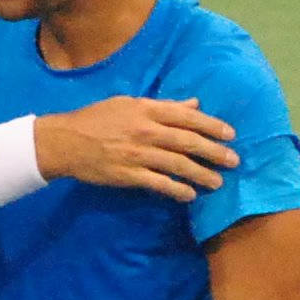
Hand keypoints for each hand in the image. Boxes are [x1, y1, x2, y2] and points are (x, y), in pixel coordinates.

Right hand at [35, 97, 237, 202]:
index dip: (211, 125)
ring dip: (201, 174)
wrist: (65, 141)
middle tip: (233, 161)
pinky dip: (177, 189)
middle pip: (187, 141)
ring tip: (217, 182)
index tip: (230, 134)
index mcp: (146, 109)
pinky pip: (159, 183)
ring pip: (177, 164)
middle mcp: (145, 130)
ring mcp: (137, 154)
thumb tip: (194, 104)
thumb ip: (163, 106)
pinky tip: (190, 195)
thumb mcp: (129, 104)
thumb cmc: (97, 119)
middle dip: (214, 151)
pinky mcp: (128, 175)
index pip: (187, 116)